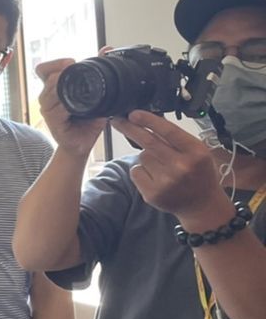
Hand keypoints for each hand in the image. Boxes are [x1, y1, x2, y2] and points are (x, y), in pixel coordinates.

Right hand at [35, 54, 107, 156]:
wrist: (83, 144)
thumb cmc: (86, 121)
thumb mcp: (96, 93)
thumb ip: (99, 71)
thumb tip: (106, 49)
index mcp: (55, 88)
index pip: (44, 69)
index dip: (54, 63)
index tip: (70, 61)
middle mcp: (48, 98)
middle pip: (44, 76)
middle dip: (58, 69)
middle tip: (72, 66)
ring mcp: (49, 110)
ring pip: (48, 92)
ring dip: (59, 85)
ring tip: (73, 83)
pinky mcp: (53, 122)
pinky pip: (55, 110)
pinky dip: (63, 105)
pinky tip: (72, 104)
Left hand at [112, 110, 234, 226]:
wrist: (201, 204)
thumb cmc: (198, 172)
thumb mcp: (196, 151)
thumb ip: (176, 138)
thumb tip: (147, 121)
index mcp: (195, 152)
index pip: (169, 131)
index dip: (149, 120)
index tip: (133, 113)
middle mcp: (181, 166)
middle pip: (148, 142)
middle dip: (130, 129)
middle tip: (118, 120)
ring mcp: (166, 181)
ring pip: (142, 157)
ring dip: (146, 157)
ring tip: (163, 167)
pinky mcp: (152, 193)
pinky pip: (136, 171)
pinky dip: (141, 171)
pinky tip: (156, 178)